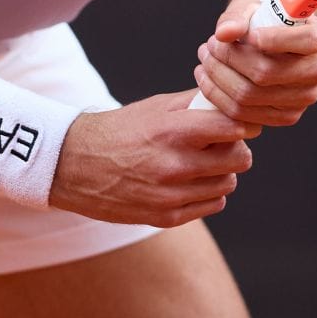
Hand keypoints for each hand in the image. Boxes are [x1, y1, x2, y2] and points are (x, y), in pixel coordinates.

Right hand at [49, 92, 258, 226]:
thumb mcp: (155, 107)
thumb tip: (231, 100)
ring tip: (202, 162)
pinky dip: (209, 193)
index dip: (242, 124)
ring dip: (222, 172)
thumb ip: (195, 103)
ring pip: (228, 183)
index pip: (233, 128)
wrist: (74, 165)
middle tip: (222, 144)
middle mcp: (174, 165)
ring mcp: (170, 195)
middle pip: (239, 159)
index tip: (238, 123)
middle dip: (235, 148)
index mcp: (173, 131)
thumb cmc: (120, 130)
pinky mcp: (165, 217)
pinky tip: (192, 181)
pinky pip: (213, 205)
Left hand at [192, 0, 316, 127]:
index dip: (275, 39)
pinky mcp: (287, 116)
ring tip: (205, 59)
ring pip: (251, 95)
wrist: (271, 43)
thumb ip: (238, 16)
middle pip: (268, 72)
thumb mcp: (251, 7)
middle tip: (209, 45)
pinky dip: (219, 97)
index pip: (306, 40)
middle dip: (230, 59)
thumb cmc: (262, 20)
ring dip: (218, 78)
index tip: (248, 35)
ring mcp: (305, 97)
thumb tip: (224, 33)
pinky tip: (207, 79)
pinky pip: (245, 114)